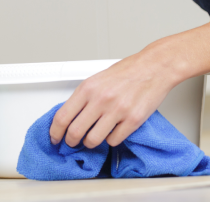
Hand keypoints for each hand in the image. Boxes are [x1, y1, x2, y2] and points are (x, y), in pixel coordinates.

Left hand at [49, 50, 176, 148]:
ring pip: (93, 140)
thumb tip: (70, 115)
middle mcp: (101, 99)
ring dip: (90, 142)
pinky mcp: (133, 120)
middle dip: (71, 141)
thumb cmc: (128, 71)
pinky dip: (111, 139)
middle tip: (72, 142)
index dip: (55, 131)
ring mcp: (117, 111)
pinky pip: (113, 140)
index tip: (55, 137)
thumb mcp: (98, 78)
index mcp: (89, 87)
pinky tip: (113, 130)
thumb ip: (84, 96)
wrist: (155, 67)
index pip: (63, 116)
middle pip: (75, 132)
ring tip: (93, 137)